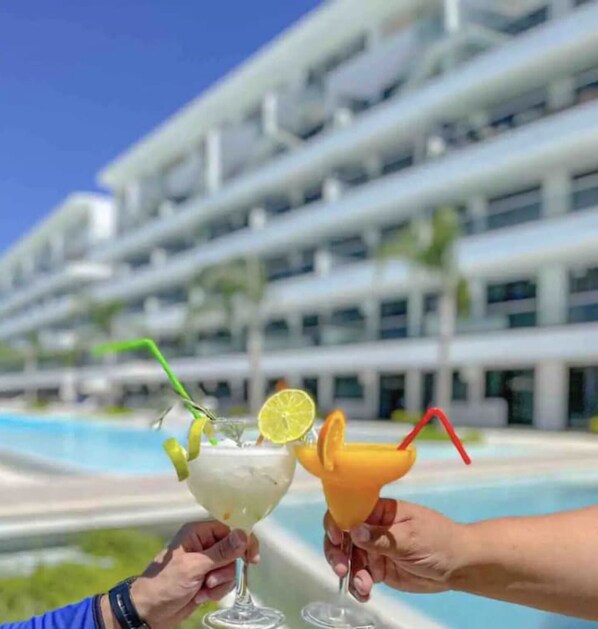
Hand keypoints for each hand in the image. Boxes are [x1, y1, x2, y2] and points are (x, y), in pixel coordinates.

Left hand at [102, 520, 258, 628]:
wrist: (148, 613)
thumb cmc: (166, 584)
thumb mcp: (194, 567)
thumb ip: (221, 552)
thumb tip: (244, 534)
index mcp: (199, 533)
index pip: (230, 529)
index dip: (243, 542)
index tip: (252, 559)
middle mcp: (204, 545)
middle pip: (234, 552)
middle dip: (226, 570)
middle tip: (211, 580)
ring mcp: (206, 563)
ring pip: (230, 570)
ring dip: (220, 584)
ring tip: (203, 590)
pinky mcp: (207, 580)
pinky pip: (224, 583)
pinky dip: (216, 592)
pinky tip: (200, 597)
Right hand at [324, 499, 464, 600]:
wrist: (458, 566)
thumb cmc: (438, 541)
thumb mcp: (410, 537)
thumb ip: (381, 537)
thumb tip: (353, 530)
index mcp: (380, 511)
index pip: (350, 509)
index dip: (337, 521)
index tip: (335, 538)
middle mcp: (373, 528)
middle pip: (343, 535)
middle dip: (337, 552)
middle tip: (341, 569)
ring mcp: (374, 549)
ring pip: (350, 558)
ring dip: (351, 573)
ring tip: (363, 586)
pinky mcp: (379, 569)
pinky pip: (361, 575)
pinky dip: (358, 585)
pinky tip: (365, 593)